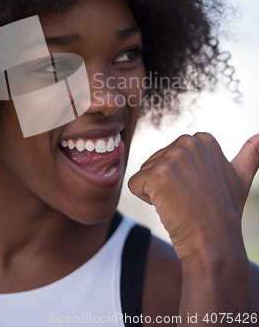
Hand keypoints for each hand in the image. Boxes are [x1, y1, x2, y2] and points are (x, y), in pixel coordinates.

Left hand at [128, 132, 258, 261]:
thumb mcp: (240, 178)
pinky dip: (145, 200)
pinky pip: (134, 185)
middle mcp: (188, 142)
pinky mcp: (156, 175)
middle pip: (156, 162)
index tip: (199, 190)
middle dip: (167, 183)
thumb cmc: (224, 213)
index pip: (171, 155)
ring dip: (156, 192)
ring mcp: (172, 158)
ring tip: (180, 203)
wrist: (214, 242)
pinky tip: (168, 208)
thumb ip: (250, 154)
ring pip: (145, 173)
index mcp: (203, 140)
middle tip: (188, 199)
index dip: (181, 177)